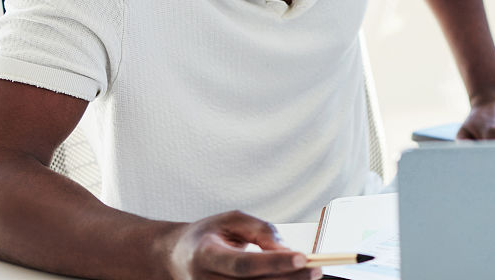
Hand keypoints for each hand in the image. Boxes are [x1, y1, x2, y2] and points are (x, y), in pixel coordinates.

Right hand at [167, 211, 317, 279]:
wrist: (177, 257)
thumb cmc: (210, 234)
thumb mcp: (233, 220)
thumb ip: (261, 231)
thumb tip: (288, 250)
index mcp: (205, 256)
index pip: (243, 264)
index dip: (273, 263)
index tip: (302, 256)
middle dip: (289, 278)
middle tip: (318, 268)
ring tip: (310, 275)